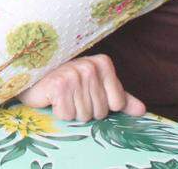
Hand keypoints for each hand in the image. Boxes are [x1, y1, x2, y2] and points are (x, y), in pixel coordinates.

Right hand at [18, 54, 145, 121]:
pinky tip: (53, 99)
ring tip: (63, 97)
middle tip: (72, 96)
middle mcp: (89, 65)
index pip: (117, 103)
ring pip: (84, 115)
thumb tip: (142, 111)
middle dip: (86, 110)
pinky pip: (68, 115)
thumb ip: (120, 98)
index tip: (88, 94)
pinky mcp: (58, 85)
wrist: (34, 79)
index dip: (103, 106)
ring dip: (72, 112)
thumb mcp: (97, 88)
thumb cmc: (68, 84)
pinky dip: (59, 112)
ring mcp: (73, 74)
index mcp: (103, 63)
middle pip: (100, 111)